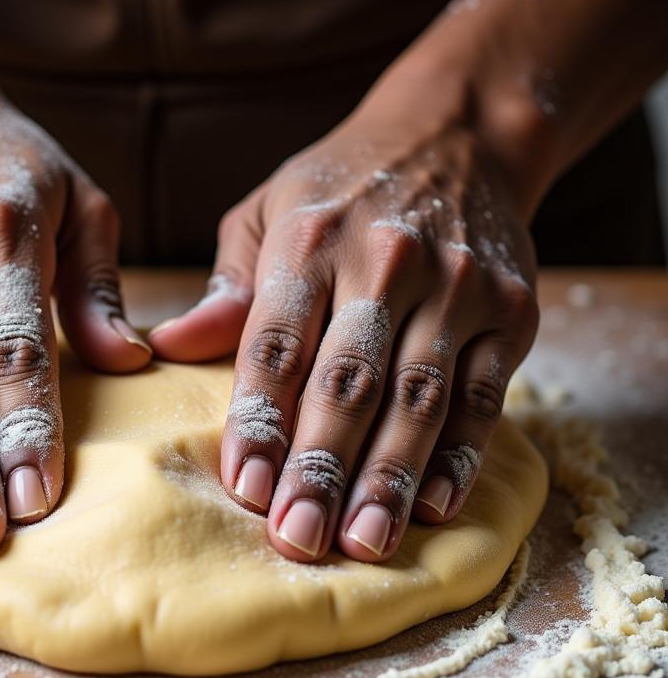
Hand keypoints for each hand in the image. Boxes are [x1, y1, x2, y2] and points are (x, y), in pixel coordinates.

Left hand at [150, 101, 538, 563]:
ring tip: (363, 543)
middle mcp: (385, 264)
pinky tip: (433, 506)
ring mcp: (456, 288)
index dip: (259, 418)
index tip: (243, 486)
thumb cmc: (342, 186)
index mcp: (309, 241)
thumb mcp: (269, 211)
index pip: (275, 343)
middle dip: (321, 465)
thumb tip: (167, 345)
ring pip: (418, 397)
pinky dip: (461, 455)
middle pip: (347, 380)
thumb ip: (227, 285)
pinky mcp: (511, 310)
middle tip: (297, 538)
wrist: (459, 134)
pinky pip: (485, 395)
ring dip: (389, 476)